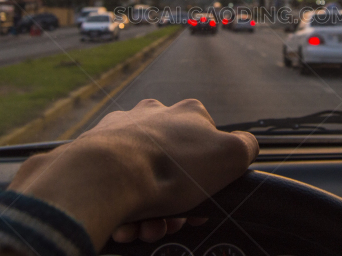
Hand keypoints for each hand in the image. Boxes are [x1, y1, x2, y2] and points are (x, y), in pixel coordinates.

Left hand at [8, 99, 258, 247]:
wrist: (108, 176)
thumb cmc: (172, 168)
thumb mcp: (229, 156)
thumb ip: (246, 146)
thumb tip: (248, 144)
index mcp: (187, 113)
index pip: (205, 146)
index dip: (206, 179)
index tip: (199, 207)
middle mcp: (152, 114)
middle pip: (172, 164)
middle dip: (175, 200)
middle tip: (169, 224)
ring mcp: (120, 129)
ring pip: (143, 175)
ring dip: (149, 208)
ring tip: (145, 228)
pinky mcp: (93, 149)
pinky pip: (114, 181)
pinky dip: (122, 203)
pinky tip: (125, 222)